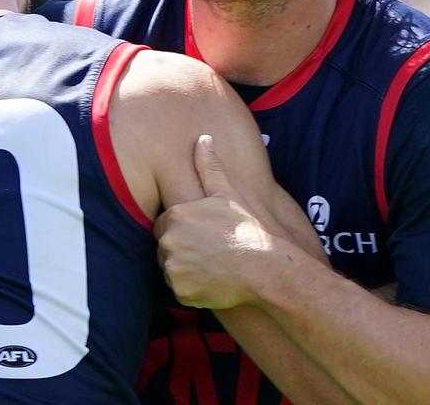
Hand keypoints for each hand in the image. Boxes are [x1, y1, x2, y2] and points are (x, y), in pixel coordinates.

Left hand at [154, 135, 281, 309]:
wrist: (265, 267)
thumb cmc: (248, 229)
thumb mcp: (229, 194)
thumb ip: (210, 167)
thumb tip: (203, 138)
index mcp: (176, 215)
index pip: (164, 224)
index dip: (182, 230)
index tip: (202, 235)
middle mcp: (169, 241)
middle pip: (165, 248)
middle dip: (181, 250)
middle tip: (210, 253)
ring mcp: (173, 267)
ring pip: (171, 270)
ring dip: (185, 270)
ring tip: (213, 267)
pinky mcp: (181, 290)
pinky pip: (179, 290)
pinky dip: (191, 290)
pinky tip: (213, 282)